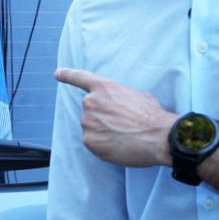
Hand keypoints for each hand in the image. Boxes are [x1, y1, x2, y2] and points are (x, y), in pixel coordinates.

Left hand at [55, 67, 174, 167]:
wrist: (160, 137)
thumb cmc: (153, 116)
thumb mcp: (137, 96)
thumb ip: (118, 98)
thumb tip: (116, 106)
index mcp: (103, 87)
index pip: (80, 78)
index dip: (68, 75)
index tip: (58, 74)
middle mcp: (90, 102)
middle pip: (91, 111)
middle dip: (103, 117)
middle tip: (124, 124)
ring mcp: (88, 123)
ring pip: (92, 128)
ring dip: (103, 132)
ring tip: (125, 135)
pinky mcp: (90, 142)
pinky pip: (94, 143)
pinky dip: (104, 146)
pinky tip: (121, 145)